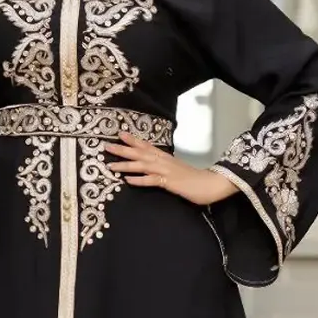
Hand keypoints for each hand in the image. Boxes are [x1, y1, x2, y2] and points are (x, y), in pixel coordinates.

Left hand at [103, 131, 240, 205]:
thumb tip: (153, 168)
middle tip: (107, 146)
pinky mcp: (169, 183)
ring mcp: (166, 172)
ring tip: (111, 165)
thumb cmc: (193, 179)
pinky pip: (152, 181)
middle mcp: (164, 162)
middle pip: (140, 153)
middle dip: (123, 149)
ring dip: (126, 165)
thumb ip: (164, 168)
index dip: (133, 140)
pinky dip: (139, 180)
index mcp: (165, 158)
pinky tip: (128, 180)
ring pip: (143, 166)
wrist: (210, 184)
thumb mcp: (176, 170)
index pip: (147, 146)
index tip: (120, 134)